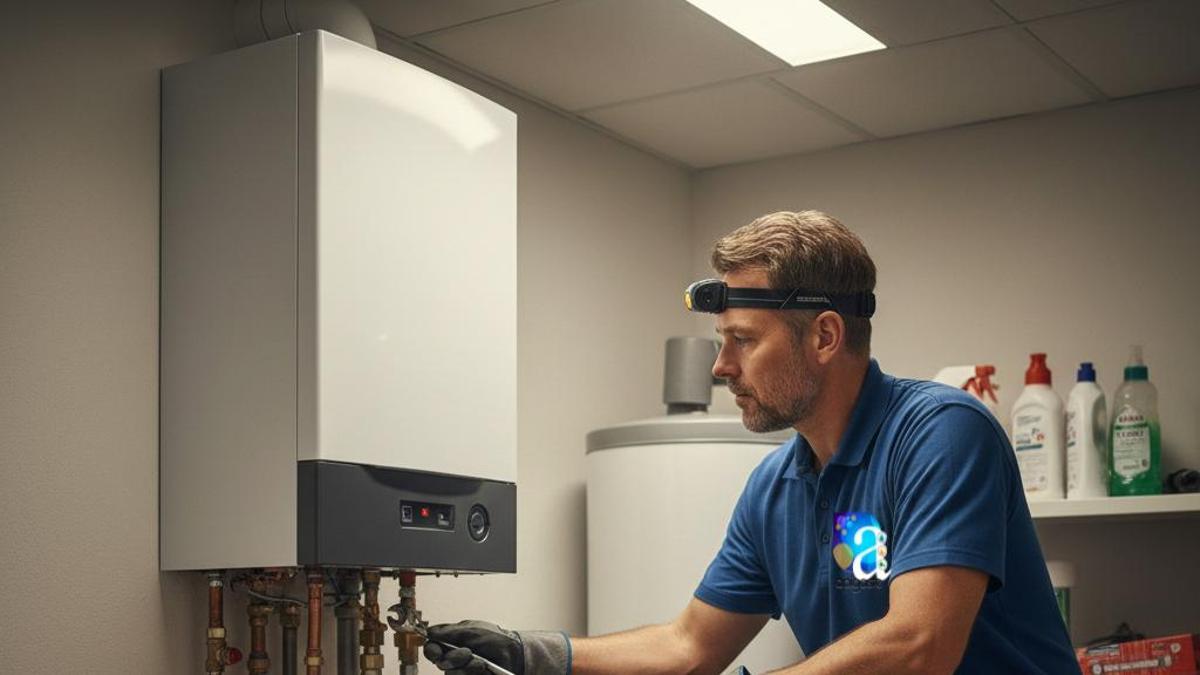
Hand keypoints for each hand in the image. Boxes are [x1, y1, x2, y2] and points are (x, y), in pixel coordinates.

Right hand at [423, 620, 569, 674]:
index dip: (432, 649)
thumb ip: (449, 631)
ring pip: (450, 673)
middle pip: (439, 662)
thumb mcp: (472, 629)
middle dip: (452, 658)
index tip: (438, 649)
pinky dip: (471, 672)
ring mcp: (462, 669)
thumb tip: (430, 632)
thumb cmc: (495, 638)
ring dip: (464, 666)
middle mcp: (454, 656)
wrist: (514, 652)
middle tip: (467, 653)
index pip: (432, 647)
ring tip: (479, 661)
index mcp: (452, 641)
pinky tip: (481, 667)